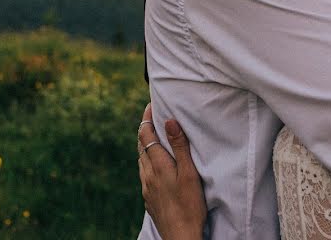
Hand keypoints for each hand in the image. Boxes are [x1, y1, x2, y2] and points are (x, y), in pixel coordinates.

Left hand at [138, 104, 205, 239]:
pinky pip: (144, 172)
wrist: (180, 236)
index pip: (146, 135)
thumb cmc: (190, 205)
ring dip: (145, 144)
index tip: (150, 105)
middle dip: (145, 128)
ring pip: (141, 159)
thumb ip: (179, 147)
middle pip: (140, 145)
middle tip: (151, 116)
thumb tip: (169, 121)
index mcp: (157, 165)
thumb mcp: (189, 173)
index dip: (146, 118)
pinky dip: (147, 160)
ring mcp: (146, 187)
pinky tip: (154, 165)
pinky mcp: (148, 198)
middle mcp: (147, 174)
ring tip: (153, 136)